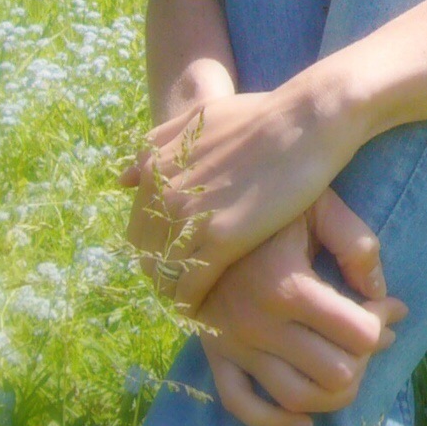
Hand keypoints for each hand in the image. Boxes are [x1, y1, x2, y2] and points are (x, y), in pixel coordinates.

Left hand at [123, 76, 366, 311]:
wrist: (302, 123)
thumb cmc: (260, 115)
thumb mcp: (199, 118)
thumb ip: (159, 143)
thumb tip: (123, 177)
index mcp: (158, 166)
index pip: (138, 224)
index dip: (152, 246)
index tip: (169, 259)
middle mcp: (166, 193)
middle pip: (147, 251)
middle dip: (159, 271)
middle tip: (178, 287)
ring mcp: (191, 217)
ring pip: (166, 271)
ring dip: (173, 291)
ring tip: (189, 302)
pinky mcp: (221, 239)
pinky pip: (192, 283)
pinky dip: (192, 301)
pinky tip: (203, 310)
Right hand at [197, 190, 407, 425]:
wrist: (196, 208)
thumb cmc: (267, 203)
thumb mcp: (317, 205)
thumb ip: (355, 243)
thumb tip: (381, 293)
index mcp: (286, 284)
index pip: (359, 333)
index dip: (382, 322)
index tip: (385, 306)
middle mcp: (257, 323)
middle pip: (336, 374)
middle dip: (363, 359)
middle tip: (365, 336)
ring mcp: (232, 343)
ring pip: (298, 399)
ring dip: (334, 395)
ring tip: (347, 370)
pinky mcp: (214, 354)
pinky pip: (243, 406)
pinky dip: (277, 424)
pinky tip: (304, 422)